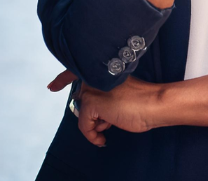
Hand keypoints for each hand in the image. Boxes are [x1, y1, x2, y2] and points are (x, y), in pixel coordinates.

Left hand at [47, 69, 163, 142]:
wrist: (154, 103)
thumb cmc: (143, 100)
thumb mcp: (120, 92)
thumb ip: (105, 92)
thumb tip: (90, 107)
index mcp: (104, 69)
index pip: (77, 71)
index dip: (62, 79)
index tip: (52, 86)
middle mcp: (95, 75)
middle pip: (81, 97)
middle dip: (91, 113)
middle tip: (108, 120)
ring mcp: (93, 88)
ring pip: (83, 111)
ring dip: (95, 123)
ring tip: (111, 124)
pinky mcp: (92, 102)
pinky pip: (83, 125)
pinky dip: (92, 135)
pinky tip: (103, 137)